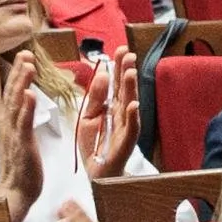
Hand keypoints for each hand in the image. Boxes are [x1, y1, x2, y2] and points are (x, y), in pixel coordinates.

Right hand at [0, 49, 48, 221]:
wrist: (14, 194)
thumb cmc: (20, 171)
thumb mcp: (19, 141)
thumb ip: (20, 124)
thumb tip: (22, 109)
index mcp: (9, 124)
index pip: (13, 94)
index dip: (18, 75)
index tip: (23, 57)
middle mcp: (8, 126)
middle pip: (12, 93)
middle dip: (19, 72)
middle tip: (24, 53)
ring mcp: (14, 135)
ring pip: (17, 103)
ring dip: (22, 82)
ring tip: (27, 64)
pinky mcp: (22, 145)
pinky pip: (23, 124)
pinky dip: (26, 108)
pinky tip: (29, 93)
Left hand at [75, 43, 138, 178]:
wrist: (96, 172)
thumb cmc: (94, 144)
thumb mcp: (88, 116)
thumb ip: (95, 97)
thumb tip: (103, 74)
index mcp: (111, 106)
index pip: (116, 82)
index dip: (118, 66)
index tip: (120, 49)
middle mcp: (121, 113)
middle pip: (125, 89)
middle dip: (126, 71)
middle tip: (128, 53)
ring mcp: (125, 127)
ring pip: (129, 104)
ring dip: (131, 89)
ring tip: (131, 72)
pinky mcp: (126, 142)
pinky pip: (130, 128)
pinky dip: (132, 117)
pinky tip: (133, 105)